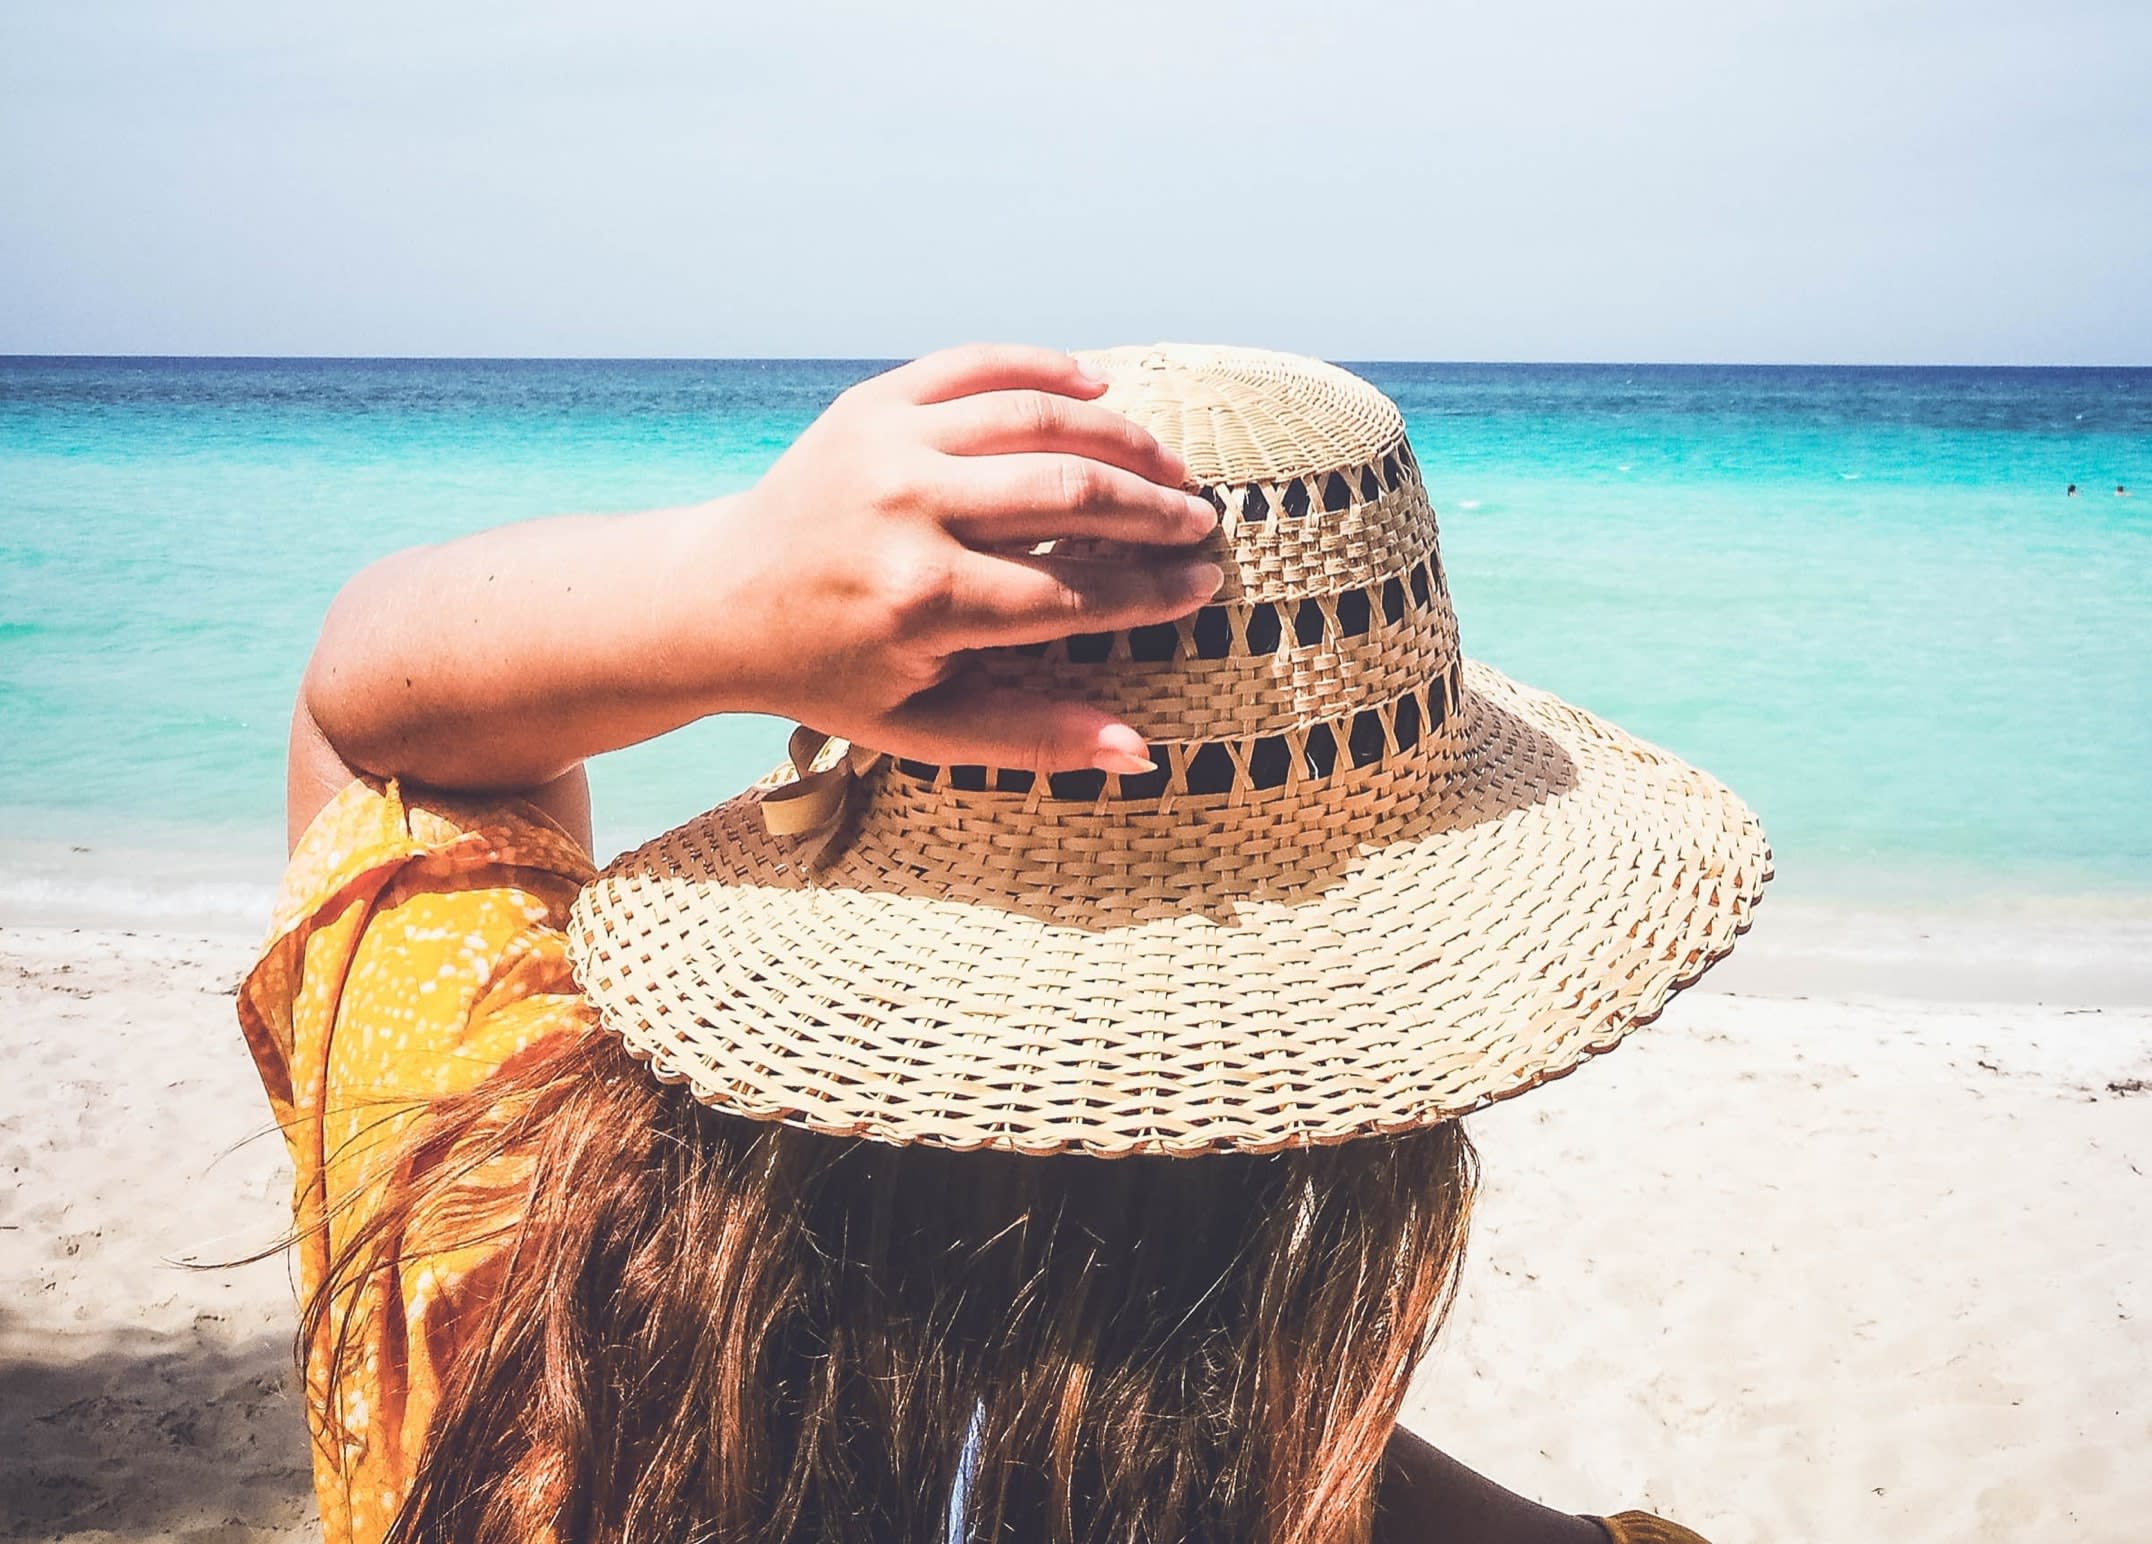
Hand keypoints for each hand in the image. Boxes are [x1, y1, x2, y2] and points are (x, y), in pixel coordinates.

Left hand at [704, 344, 1220, 772]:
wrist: (717, 600)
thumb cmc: (829, 673)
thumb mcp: (921, 727)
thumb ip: (1031, 737)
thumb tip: (1140, 752)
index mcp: (924, 601)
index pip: (1075, 591)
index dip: (1151, 592)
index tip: (1201, 586)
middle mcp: (909, 511)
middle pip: (1071, 494)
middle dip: (1153, 513)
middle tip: (1199, 524)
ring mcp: (888, 444)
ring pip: (1039, 419)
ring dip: (1120, 439)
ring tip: (1167, 466)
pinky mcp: (872, 401)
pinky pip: (978, 365)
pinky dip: (1046, 369)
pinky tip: (1100, 389)